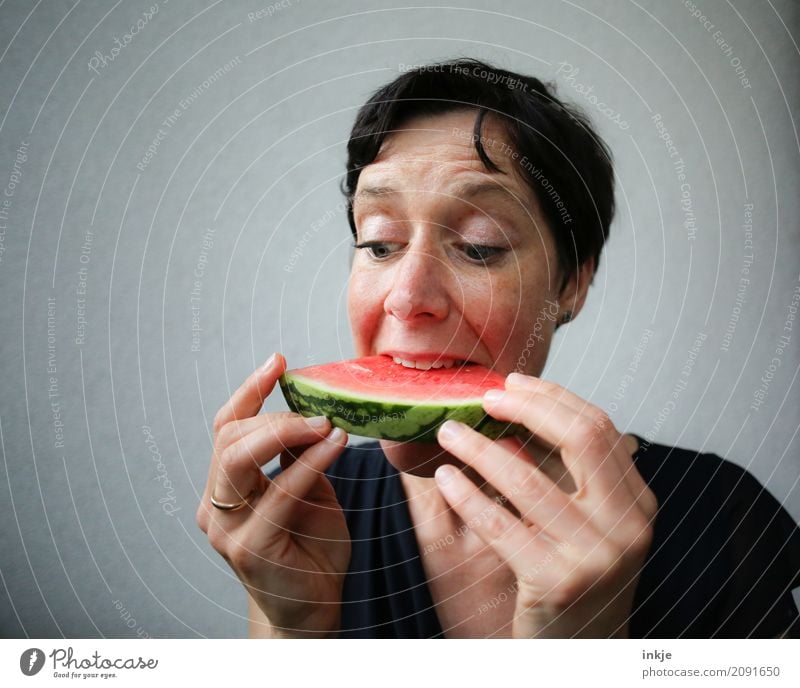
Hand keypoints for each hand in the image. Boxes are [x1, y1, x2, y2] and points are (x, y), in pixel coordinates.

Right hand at [196, 353, 350, 637]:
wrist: (312, 607)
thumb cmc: (311, 547)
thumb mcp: (306, 490)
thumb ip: (299, 456)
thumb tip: (311, 409)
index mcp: (224, 486)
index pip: (225, 427)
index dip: (250, 390)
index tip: (279, 361)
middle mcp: (215, 505)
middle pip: (228, 437)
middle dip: (274, 415)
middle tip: (318, 410)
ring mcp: (227, 528)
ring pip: (239, 458)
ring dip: (286, 432)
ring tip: (326, 423)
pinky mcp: (250, 547)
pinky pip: (279, 492)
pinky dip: (309, 462)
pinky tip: (334, 444)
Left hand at [434, 374, 656, 637]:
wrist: (580, 651)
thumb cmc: (574, 578)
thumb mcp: (587, 523)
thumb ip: (565, 472)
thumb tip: (520, 409)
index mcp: (638, 503)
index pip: (599, 428)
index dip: (553, 398)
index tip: (513, 383)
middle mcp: (627, 526)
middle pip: (580, 438)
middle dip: (527, 408)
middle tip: (484, 398)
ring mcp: (597, 556)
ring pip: (529, 480)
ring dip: (480, 448)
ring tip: (449, 432)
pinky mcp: (558, 583)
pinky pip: (501, 524)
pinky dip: (468, 495)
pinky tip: (445, 477)